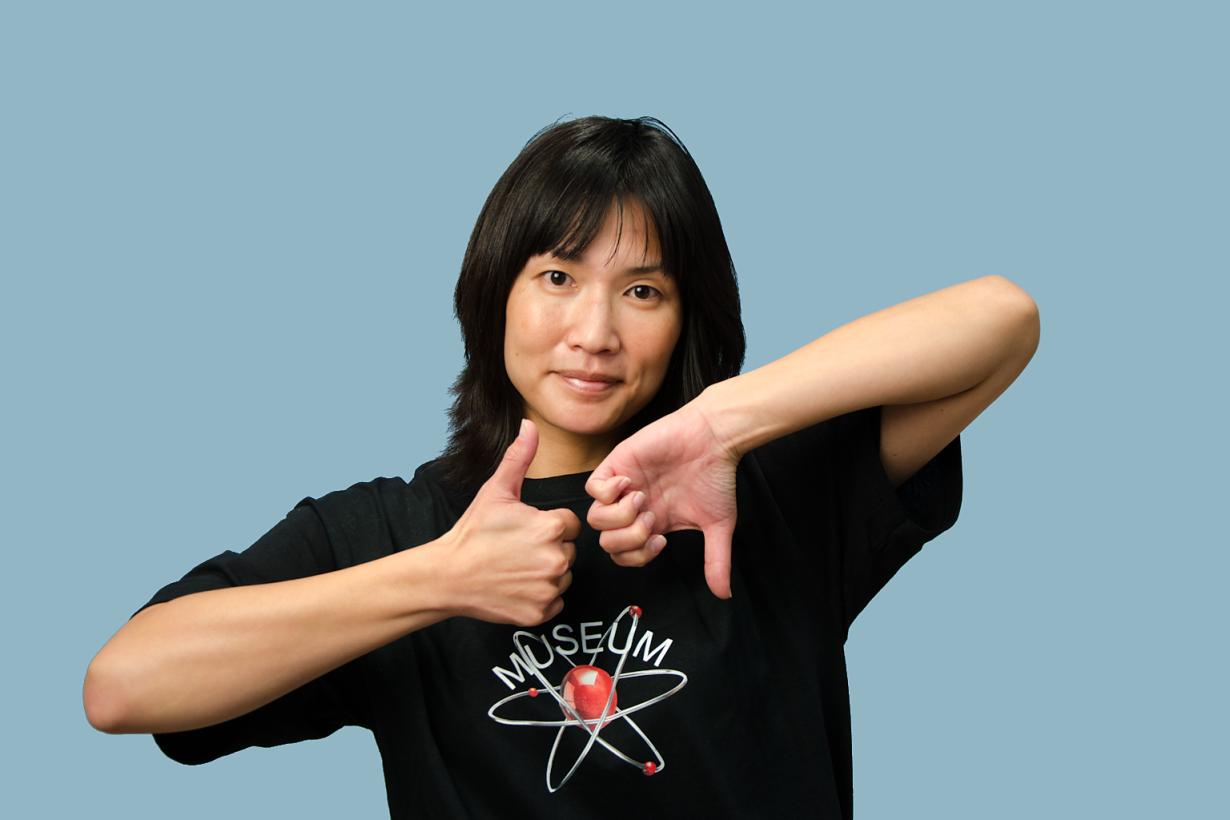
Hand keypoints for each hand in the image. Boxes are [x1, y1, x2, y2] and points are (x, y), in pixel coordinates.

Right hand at [439, 420, 580, 625]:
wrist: (447, 576)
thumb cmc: (472, 533)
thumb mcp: (496, 491)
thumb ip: (519, 457)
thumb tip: (529, 425)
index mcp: (552, 527)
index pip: (569, 524)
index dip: (547, 525)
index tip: (524, 531)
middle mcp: (556, 559)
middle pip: (567, 550)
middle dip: (547, 549)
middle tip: (517, 550)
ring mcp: (549, 589)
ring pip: (562, 577)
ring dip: (545, 573)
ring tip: (515, 567)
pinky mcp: (540, 613)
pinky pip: (554, 602)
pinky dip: (539, 597)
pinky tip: (517, 587)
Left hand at [585, 399, 739, 598]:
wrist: (712, 439)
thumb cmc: (716, 478)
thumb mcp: (718, 526)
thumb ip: (716, 560)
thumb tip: (724, 595)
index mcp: (651, 525)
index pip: (623, 556)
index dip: (637, 557)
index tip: (661, 540)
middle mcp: (632, 509)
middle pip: (606, 542)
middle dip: (628, 537)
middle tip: (651, 518)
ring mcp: (621, 488)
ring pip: (594, 519)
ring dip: (619, 515)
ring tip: (642, 498)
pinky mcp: (616, 464)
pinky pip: (592, 488)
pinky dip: (607, 491)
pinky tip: (629, 483)